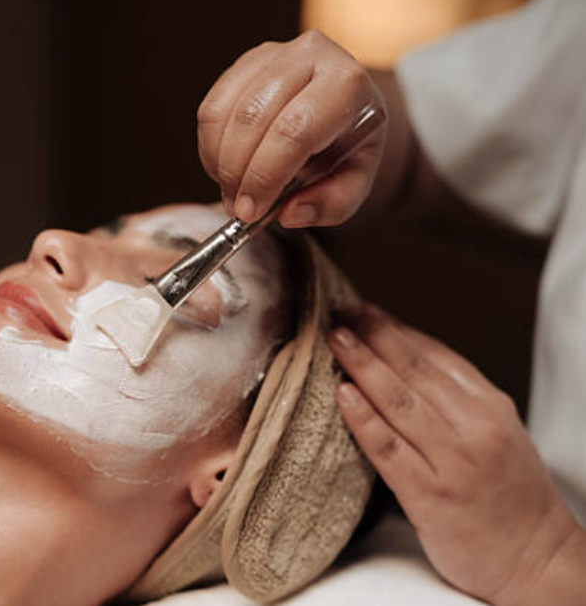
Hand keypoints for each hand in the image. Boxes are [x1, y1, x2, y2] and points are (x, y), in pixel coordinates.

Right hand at [197, 31, 385, 225]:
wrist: (347, 108)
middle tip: (238, 207)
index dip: (264, 176)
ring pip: (223, 113)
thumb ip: (329, 204)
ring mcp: (272, 55)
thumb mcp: (354, 184)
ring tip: (233, 190)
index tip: (250, 211)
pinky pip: (210, 109)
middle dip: (236, 172)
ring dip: (220, 162)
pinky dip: (211, 148)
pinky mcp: (245, 64)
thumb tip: (289, 212)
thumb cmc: (350, 147)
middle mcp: (310, 55)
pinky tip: (228, 167)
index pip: (294, 130)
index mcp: (347, 84)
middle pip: (252, 118)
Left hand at [329, 304, 585, 605]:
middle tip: (342, 313)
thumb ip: (455, 399)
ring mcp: (452, 462)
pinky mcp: (429, 496)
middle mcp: (474, 429)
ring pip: (398, 402)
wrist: (535, 560)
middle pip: (414, 370)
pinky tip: (342, 394)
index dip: (396, 329)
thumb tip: (400, 360)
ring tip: (336, 340)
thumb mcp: (496, 432)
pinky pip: (388, 449)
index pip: (436, 355)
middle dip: (374, 336)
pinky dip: (363, 418)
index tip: (365, 311)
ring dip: (362, 366)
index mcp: (490, 407)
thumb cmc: (510, 496)